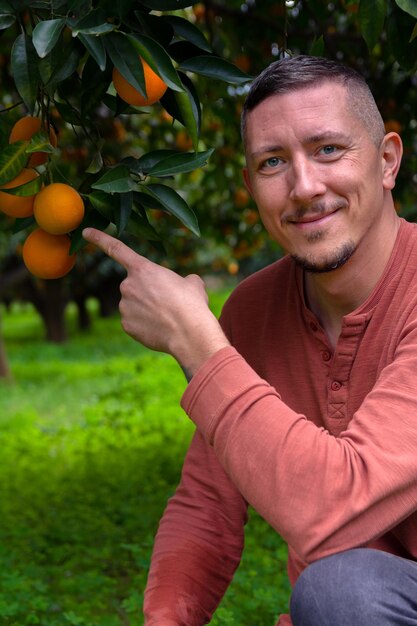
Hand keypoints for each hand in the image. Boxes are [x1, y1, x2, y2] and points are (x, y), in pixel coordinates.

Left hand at [82, 228, 229, 375]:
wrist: (189, 333)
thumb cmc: (192, 304)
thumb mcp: (192, 283)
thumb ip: (181, 279)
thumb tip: (185, 284)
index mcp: (143, 269)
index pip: (116, 249)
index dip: (99, 239)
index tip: (85, 232)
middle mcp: (128, 285)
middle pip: (135, 286)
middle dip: (148, 293)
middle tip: (168, 303)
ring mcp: (124, 306)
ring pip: (134, 305)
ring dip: (147, 310)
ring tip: (167, 317)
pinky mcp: (126, 325)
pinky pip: (134, 322)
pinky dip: (145, 325)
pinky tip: (160, 328)